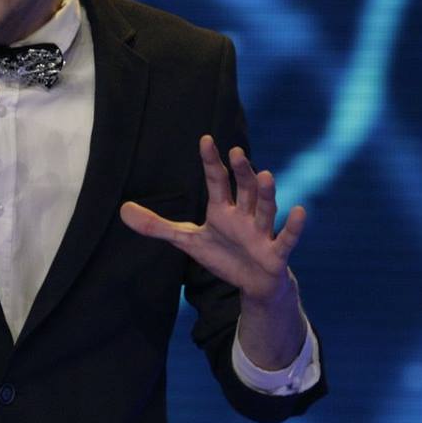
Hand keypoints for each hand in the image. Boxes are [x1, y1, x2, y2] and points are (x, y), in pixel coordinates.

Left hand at [120, 136, 308, 367]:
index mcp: (223, 209)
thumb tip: (122, 211)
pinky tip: (299, 210)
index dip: (210, 161)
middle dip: (241, 172)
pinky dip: (293, 226)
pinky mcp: (275, 252)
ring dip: (267, 193)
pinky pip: (286, 237)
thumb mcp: (188, 241)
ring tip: (266, 174)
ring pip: (265, 209)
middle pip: (244, 189)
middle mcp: (244, 215)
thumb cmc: (223, 255)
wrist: (253, 283)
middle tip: (236, 152)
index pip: (216, 181)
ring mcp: (261, 233)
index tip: (205, 139)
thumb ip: (157, 226)